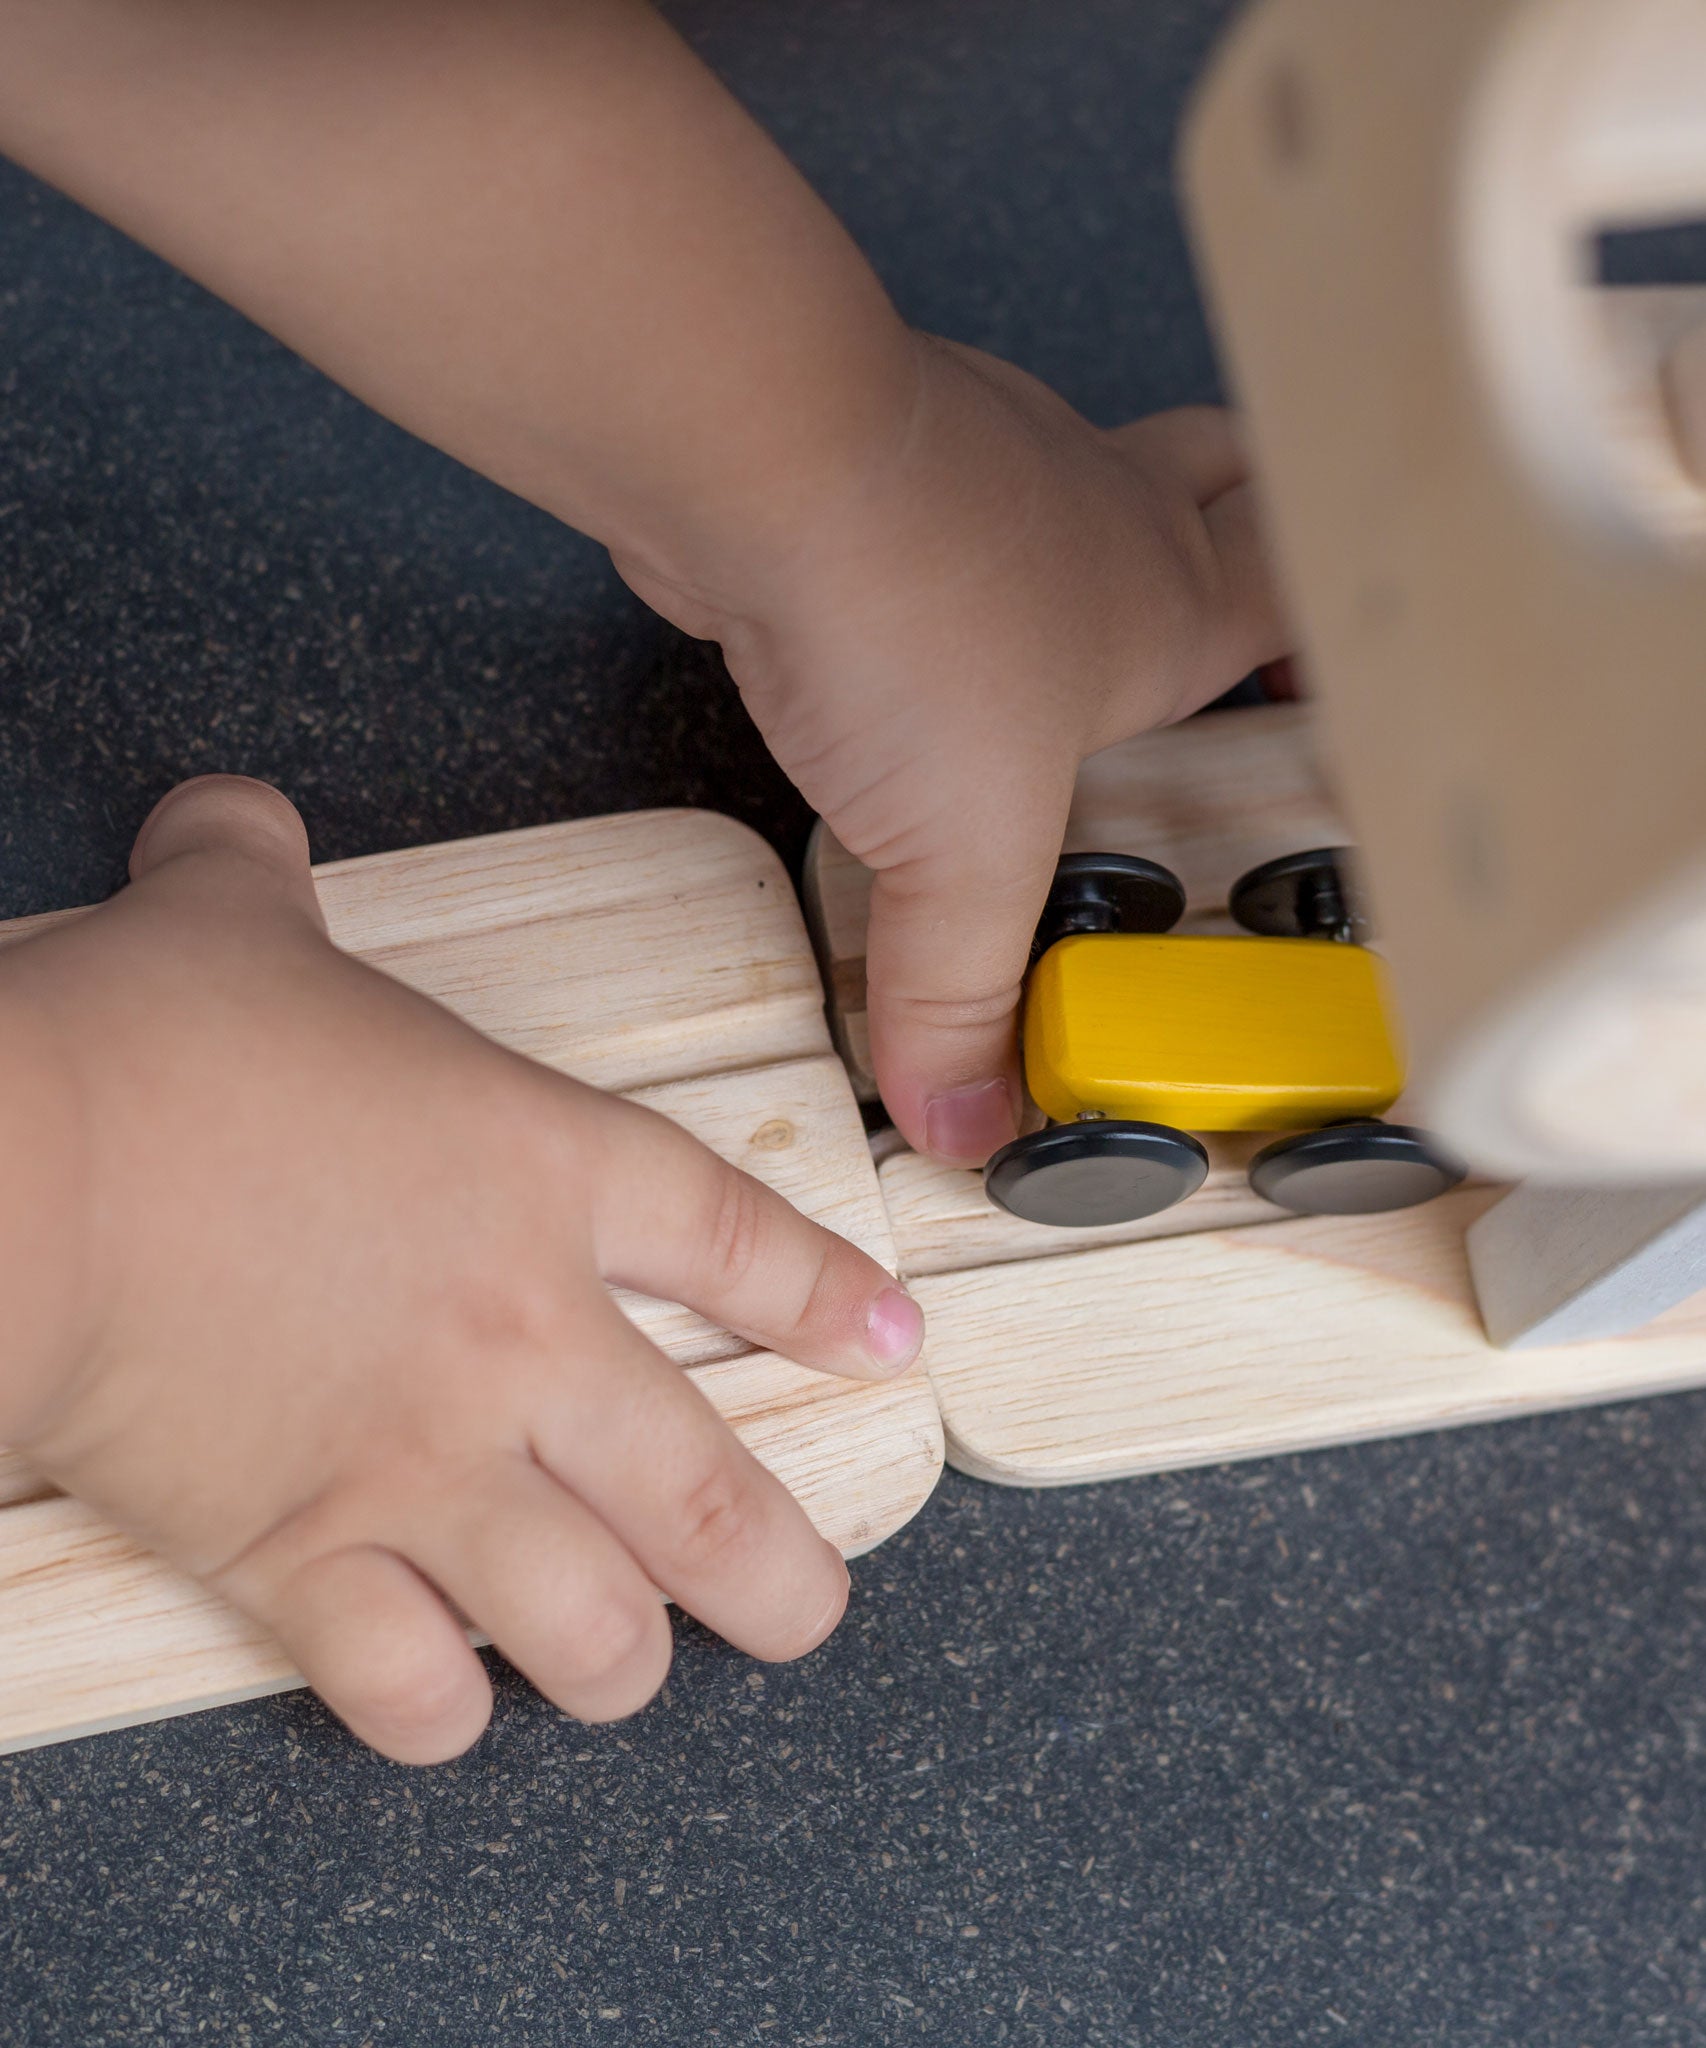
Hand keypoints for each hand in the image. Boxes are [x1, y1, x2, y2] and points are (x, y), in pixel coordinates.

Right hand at [0, 777, 922, 1762]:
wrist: (15, 1176)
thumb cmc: (136, 1048)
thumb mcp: (225, 915)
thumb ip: (257, 864)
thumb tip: (232, 820)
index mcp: (539, 1171)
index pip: (739, 1241)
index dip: (829, 1301)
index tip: (889, 1346)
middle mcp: (518, 1338)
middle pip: (712, 1500)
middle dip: (782, 1579)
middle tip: (807, 1608)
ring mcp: (421, 1462)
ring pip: (593, 1627)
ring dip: (624, 1661)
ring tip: (629, 1662)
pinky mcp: (298, 1556)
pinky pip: (408, 1689)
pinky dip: (436, 1715)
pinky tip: (442, 1701)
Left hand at [619, 337, 1285, 1162]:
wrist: (755, 459)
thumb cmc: (909, 602)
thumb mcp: (960, 856)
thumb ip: (963, 997)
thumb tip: (967, 1117)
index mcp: (1169, 609)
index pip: (1303, 607)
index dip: (1337, 648)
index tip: (1346, 691)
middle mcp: (1103, 519)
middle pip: (1229, 488)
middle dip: (1251, 541)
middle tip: (1239, 615)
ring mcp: (1000, 466)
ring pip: (1088, 479)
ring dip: (1092, 539)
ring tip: (1063, 635)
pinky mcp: (889, 460)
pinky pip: (957, 494)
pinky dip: (957, 546)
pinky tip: (911, 619)